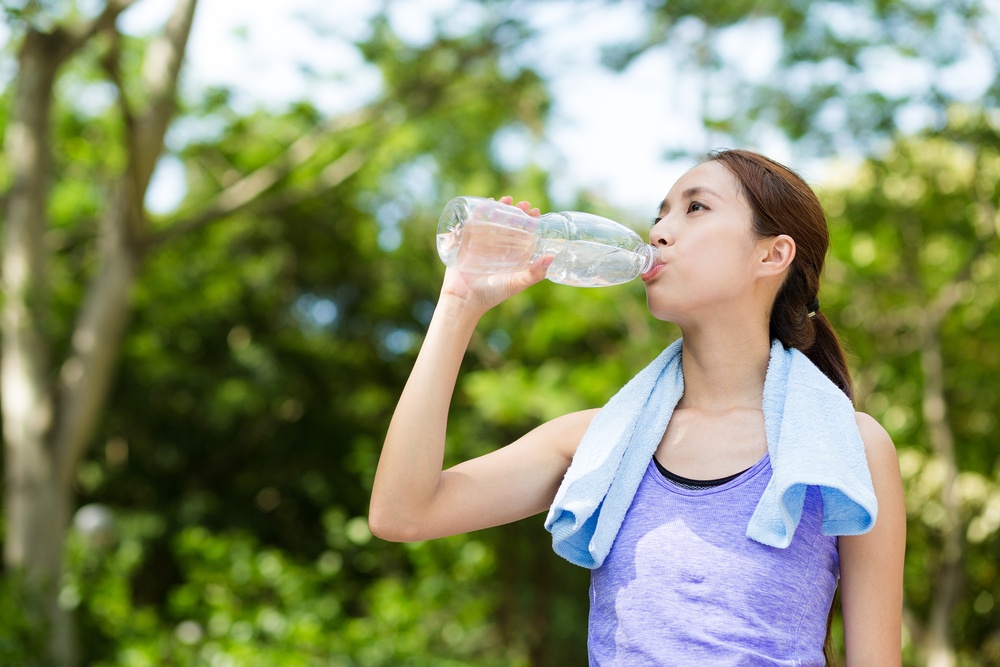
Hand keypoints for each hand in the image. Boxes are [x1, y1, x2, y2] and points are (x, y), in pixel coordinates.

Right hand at [439, 196, 551, 316]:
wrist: (465, 299)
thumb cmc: (492, 294)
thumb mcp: (517, 283)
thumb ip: (535, 273)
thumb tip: (552, 256)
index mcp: (511, 257)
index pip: (523, 235)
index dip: (530, 224)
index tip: (536, 213)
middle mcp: (497, 249)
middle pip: (509, 225)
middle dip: (516, 213)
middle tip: (524, 204)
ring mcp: (481, 244)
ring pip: (492, 221)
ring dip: (500, 209)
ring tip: (507, 199)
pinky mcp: (467, 242)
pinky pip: (473, 223)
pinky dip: (479, 212)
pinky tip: (486, 203)